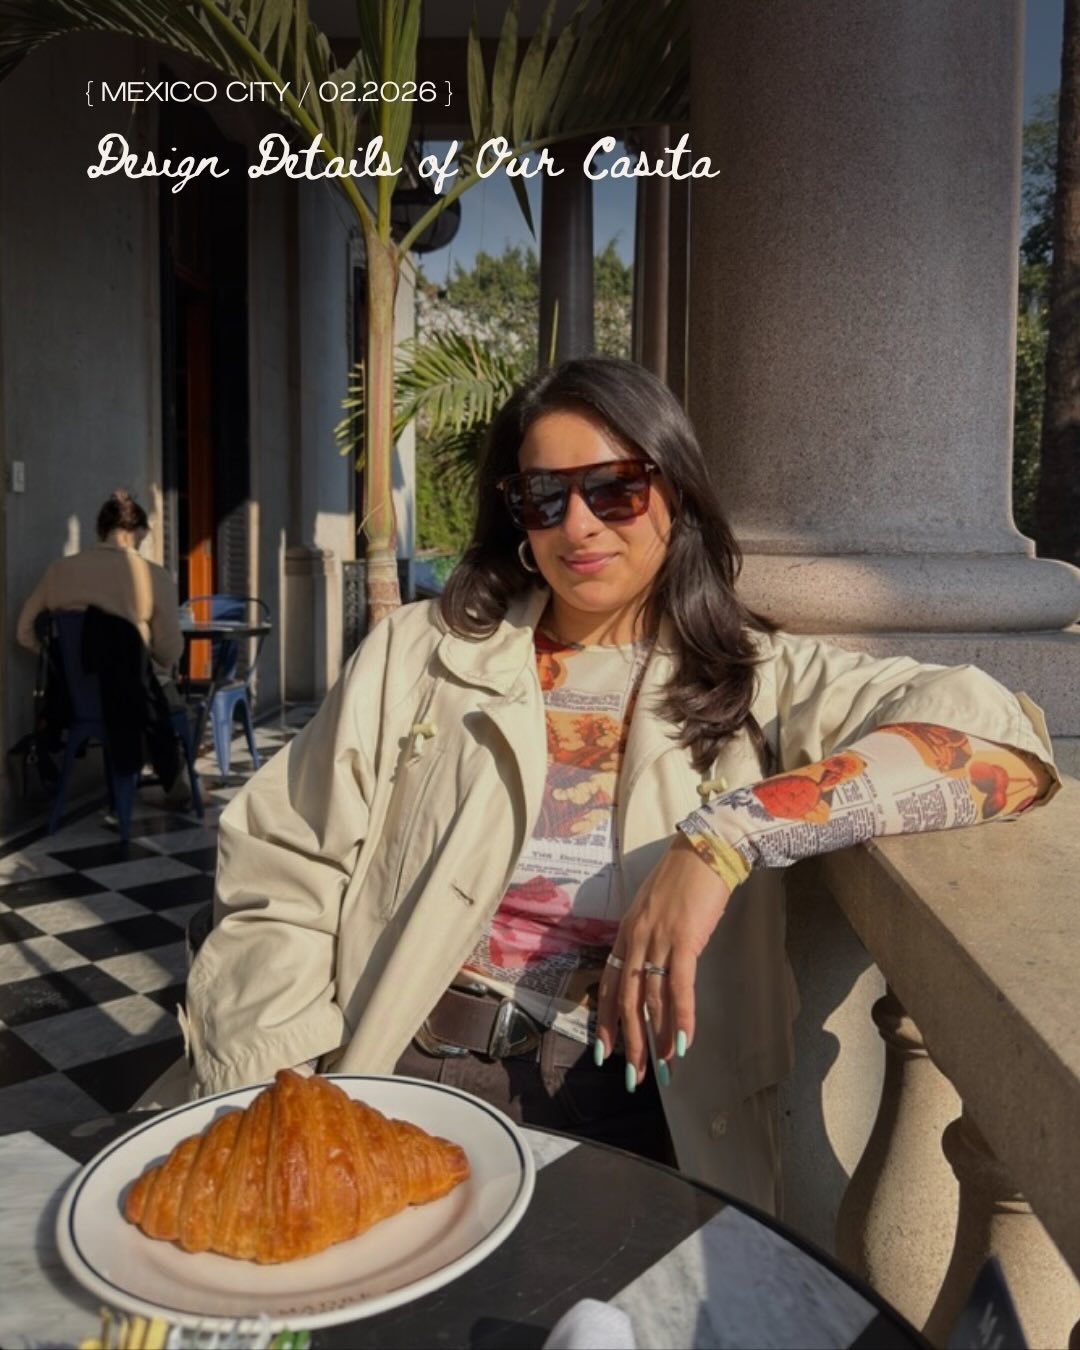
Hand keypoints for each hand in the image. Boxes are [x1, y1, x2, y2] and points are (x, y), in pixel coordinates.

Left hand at [595, 834, 731, 1084]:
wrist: (705, 849)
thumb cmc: (684, 877)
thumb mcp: (655, 907)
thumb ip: (648, 936)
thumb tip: (654, 964)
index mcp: (626, 932)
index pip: (608, 983)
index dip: (605, 1021)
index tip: (605, 1051)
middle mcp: (635, 938)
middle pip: (625, 1000)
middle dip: (630, 1043)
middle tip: (633, 1077)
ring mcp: (657, 939)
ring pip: (650, 1000)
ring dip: (656, 1039)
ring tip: (661, 1070)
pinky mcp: (684, 940)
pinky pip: (678, 987)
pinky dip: (681, 1018)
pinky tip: (683, 1043)